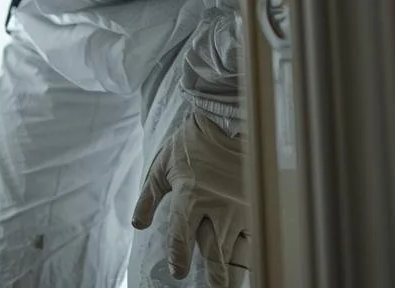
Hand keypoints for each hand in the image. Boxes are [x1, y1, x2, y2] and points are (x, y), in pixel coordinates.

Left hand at [133, 111, 250, 287]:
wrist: (227, 122)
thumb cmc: (190, 145)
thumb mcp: (161, 167)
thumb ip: (148, 199)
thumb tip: (137, 225)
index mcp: (189, 197)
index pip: (181, 235)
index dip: (179, 257)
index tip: (178, 272)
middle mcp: (215, 207)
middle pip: (214, 250)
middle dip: (214, 275)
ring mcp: (239, 207)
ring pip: (239, 246)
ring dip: (236, 270)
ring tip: (231, 286)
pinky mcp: (255, 203)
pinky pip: (256, 233)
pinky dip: (254, 250)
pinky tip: (254, 264)